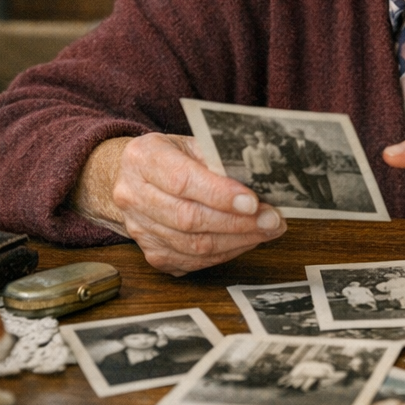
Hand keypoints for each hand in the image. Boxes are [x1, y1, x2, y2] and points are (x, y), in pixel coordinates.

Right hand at [79, 134, 285, 274]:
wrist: (135, 177)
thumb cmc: (172, 157)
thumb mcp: (192, 144)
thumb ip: (218, 160)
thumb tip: (260, 181)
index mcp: (143, 158)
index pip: (182, 181)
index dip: (220, 194)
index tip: (252, 201)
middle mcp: (132, 195)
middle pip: (188, 218)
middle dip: (237, 222)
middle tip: (271, 219)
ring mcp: (139, 228)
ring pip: (192, 245)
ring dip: (237, 240)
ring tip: (267, 230)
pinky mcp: (151, 253)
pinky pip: (192, 261)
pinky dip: (225, 253)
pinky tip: (246, 240)